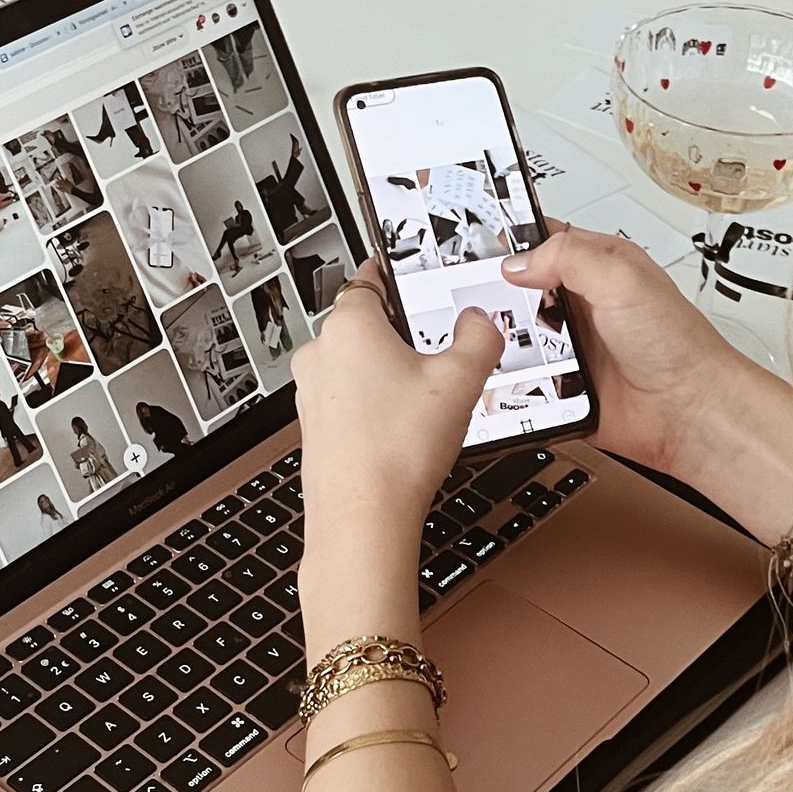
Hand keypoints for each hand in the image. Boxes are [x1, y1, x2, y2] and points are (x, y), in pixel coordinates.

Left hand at [293, 265, 502, 560]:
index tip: (409, 275)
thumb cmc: (396, 453)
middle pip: (366, 323)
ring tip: (423, 402)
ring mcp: (312, 392)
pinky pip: (348, 400)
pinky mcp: (314, 426)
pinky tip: (402, 430)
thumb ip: (479, 337)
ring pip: (356, 365)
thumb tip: (480, 321)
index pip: (370, 276)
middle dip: (401, 334)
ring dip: (386, 373)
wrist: (363, 518)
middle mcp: (320, 353)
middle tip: (437, 354)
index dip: (396, 273)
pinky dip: (373, 406)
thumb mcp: (461, 381)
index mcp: (349, 324)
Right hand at [501, 225, 739, 480]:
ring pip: (515, 338)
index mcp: (596, 266)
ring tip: (491, 340)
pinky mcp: (562, 387)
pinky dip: (512, 381)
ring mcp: (570, 348)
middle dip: (496, 296)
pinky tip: (506, 377)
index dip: (509, 242)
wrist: (687, 412)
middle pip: (518, 292)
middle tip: (476, 300)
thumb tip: (518, 262)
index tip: (474, 249)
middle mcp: (581, 305)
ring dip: (503, 342)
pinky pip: (523, 382)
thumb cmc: (677, 345)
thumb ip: (568, 257)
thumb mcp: (622, 279)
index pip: (541, 241)